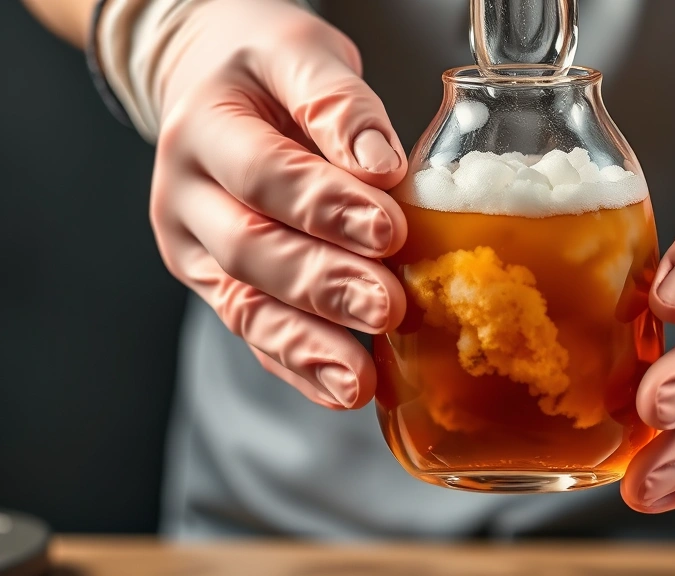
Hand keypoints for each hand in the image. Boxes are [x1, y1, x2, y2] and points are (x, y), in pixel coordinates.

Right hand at [149, 0, 407, 408]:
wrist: (217, 82)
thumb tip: (380, 167)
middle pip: (251, 251)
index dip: (324, 205)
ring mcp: (197, 250)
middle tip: (387, 306)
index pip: (262, 174)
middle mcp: (186, 196)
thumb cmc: (266, 68)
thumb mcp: (300, 54)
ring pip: (246, 307)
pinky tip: (342, 389)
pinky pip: (256, 334)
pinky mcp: (219, 286)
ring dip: (308, 346)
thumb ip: (338, 104)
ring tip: (360, 377)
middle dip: (324, 285)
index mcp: (203, 129)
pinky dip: (299, 366)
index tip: (387, 227)